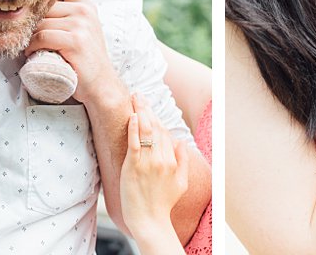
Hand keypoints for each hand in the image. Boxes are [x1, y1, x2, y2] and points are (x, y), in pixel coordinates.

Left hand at [25, 0, 121, 105]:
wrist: (100, 85)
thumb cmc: (83, 57)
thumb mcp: (80, 28)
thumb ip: (64, 11)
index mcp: (85, 4)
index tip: (32, 8)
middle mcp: (84, 10)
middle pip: (43, 7)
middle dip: (32, 21)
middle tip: (26, 35)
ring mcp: (81, 25)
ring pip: (40, 23)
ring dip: (30, 37)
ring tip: (30, 47)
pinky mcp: (75, 41)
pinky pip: (42, 37)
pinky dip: (32, 46)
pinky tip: (33, 53)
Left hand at [120, 93, 186, 240]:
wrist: (150, 220)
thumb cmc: (163, 204)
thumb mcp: (181, 183)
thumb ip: (183, 162)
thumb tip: (181, 143)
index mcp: (173, 161)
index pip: (165, 133)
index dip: (156, 118)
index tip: (148, 106)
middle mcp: (162, 159)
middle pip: (156, 128)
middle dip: (147, 108)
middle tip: (139, 95)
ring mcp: (148, 162)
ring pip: (146, 131)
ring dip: (140, 112)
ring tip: (134, 98)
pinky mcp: (134, 166)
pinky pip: (135, 142)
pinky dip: (134, 128)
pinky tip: (132, 116)